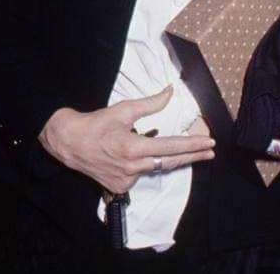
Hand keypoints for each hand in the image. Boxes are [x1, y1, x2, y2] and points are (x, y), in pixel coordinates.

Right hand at [38, 86, 215, 193]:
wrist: (69, 143)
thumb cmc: (96, 124)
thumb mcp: (123, 110)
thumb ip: (150, 103)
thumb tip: (169, 92)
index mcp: (133, 147)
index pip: (170, 146)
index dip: (192, 145)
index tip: (209, 143)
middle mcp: (132, 167)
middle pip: (170, 162)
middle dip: (193, 156)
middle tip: (210, 152)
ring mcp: (126, 180)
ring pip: (156, 168)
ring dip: (172, 159)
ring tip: (189, 152)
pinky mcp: (120, 187)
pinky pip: (141, 175)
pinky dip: (147, 164)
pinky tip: (144, 156)